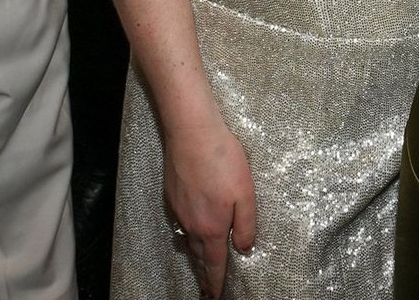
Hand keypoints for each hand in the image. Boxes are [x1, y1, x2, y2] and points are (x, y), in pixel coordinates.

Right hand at [164, 114, 256, 297]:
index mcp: (212, 228)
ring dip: (194, 256)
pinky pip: (180, 224)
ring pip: (187, 241)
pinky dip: (186, 235)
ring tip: (199, 265)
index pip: (215, 263)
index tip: (215, 297)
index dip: (216, 282)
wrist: (192, 134)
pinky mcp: (172, 196)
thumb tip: (244, 249)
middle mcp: (192, 225)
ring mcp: (179, 210)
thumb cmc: (223, 161)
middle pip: (198, 256)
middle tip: (206, 290)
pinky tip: (189, 231)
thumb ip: (246, 224)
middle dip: (204, 274)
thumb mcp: (245, 193)